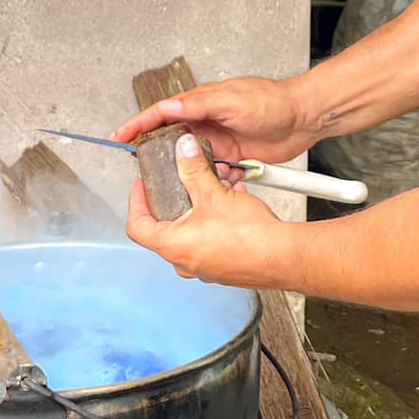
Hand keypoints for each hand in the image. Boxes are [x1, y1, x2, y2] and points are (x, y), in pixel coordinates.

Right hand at [110, 76, 310, 164]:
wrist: (305, 119)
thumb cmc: (273, 101)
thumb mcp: (233, 100)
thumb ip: (200, 105)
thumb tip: (170, 107)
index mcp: (201, 104)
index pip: (161, 114)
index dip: (138, 125)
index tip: (119, 137)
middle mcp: (206, 123)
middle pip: (171, 141)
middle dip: (158, 156)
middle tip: (146, 172)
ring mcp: (219, 142)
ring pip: (192, 163)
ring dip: (190, 174)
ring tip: (188, 184)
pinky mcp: (234, 158)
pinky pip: (215, 174)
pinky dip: (215, 182)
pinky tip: (222, 186)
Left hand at [125, 132, 288, 286]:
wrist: (283, 256)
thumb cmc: (250, 236)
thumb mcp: (214, 193)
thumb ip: (194, 169)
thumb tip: (183, 151)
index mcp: (173, 246)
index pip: (137, 226)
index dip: (136, 202)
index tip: (140, 187)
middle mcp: (185, 261)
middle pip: (165, 228)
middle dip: (173, 201)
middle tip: (177, 184)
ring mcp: (205, 267)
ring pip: (192, 233)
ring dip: (199, 210)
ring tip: (213, 190)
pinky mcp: (224, 268)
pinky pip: (211, 240)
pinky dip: (216, 221)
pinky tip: (233, 204)